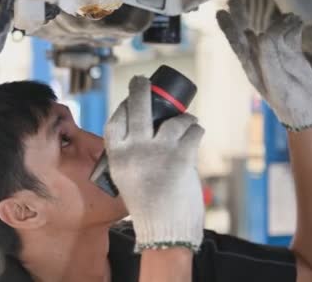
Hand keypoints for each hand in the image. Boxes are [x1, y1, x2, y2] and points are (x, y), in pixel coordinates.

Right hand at [105, 76, 204, 251]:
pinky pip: (192, 132)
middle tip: (143, 81)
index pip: (115, 121)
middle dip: (140, 88)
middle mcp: (134, 150)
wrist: (164, 231)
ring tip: (188, 122)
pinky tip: (196, 133)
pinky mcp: (180, 157)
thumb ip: (131, 156)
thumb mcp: (127, 178)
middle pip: (137, 106)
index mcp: (117, 157)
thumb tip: (147, 131)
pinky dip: (196, 130)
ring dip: (185, 118)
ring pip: (174, 120)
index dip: (122, 106)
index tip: (129, 99)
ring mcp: (157, 151)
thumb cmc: (148, 207)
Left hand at [216, 0, 311, 130]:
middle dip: (240, 15)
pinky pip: (290, 34)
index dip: (228, 27)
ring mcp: (276, 54)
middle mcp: (261, 57)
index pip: (236, 42)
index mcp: (251, 65)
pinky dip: (294, 26)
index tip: (219, 12)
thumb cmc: (289, 101)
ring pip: (273, 30)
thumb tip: (263, 33)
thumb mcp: (276, 81)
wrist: (308, 112)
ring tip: (291, 18)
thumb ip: (268, 57)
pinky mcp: (292, 53)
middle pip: (247, 32)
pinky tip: (298, 22)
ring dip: (281, 22)